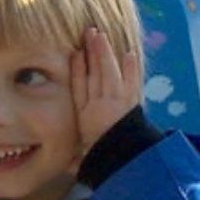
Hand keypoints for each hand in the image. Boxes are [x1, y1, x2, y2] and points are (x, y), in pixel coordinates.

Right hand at [71, 27, 140, 153]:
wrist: (122, 164)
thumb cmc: (102, 165)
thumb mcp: (85, 164)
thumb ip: (76, 162)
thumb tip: (67, 166)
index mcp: (84, 118)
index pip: (79, 88)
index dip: (77, 70)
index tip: (76, 54)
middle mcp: (98, 106)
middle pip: (94, 74)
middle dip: (92, 53)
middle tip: (90, 33)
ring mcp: (116, 103)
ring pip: (109, 73)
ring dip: (105, 53)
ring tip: (102, 35)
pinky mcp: (132, 105)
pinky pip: (131, 83)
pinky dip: (130, 69)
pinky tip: (129, 54)